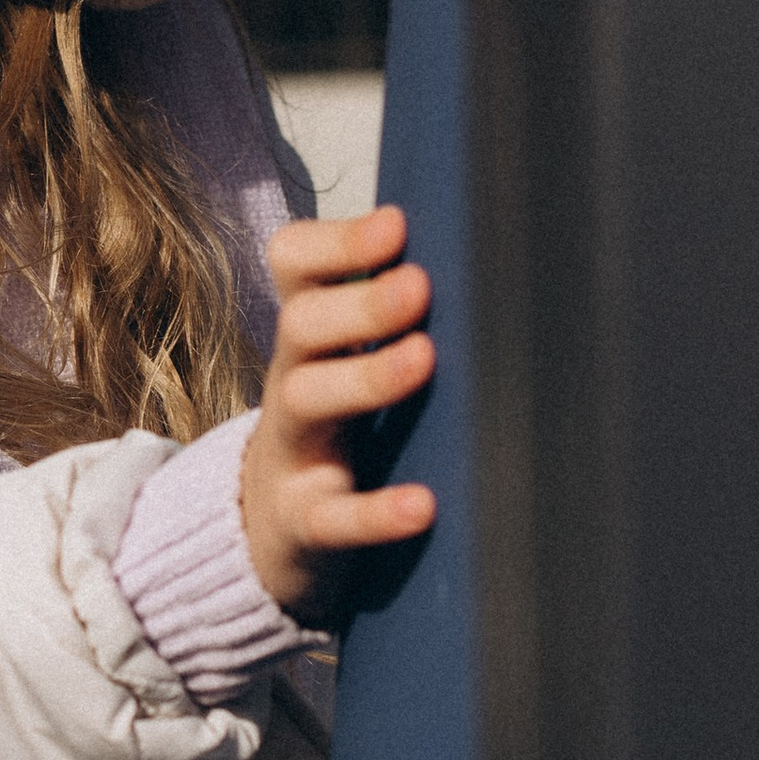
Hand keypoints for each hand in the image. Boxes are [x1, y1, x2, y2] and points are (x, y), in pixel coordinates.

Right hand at [240, 204, 438, 618]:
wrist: (271, 534)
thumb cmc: (335, 431)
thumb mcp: (346, 362)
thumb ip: (391, 316)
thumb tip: (487, 258)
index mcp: (310, 337)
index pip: (295, 267)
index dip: (336, 244)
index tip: (396, 225)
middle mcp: (292, 383)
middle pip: (301, 326)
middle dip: (360, 303)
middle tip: (419, 286)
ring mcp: (292, 454)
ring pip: (306, 401)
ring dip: (365, 377)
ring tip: (423, 359)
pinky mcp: (302, 524)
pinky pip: (331, 518)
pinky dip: (375, 513)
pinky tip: (422, 505)